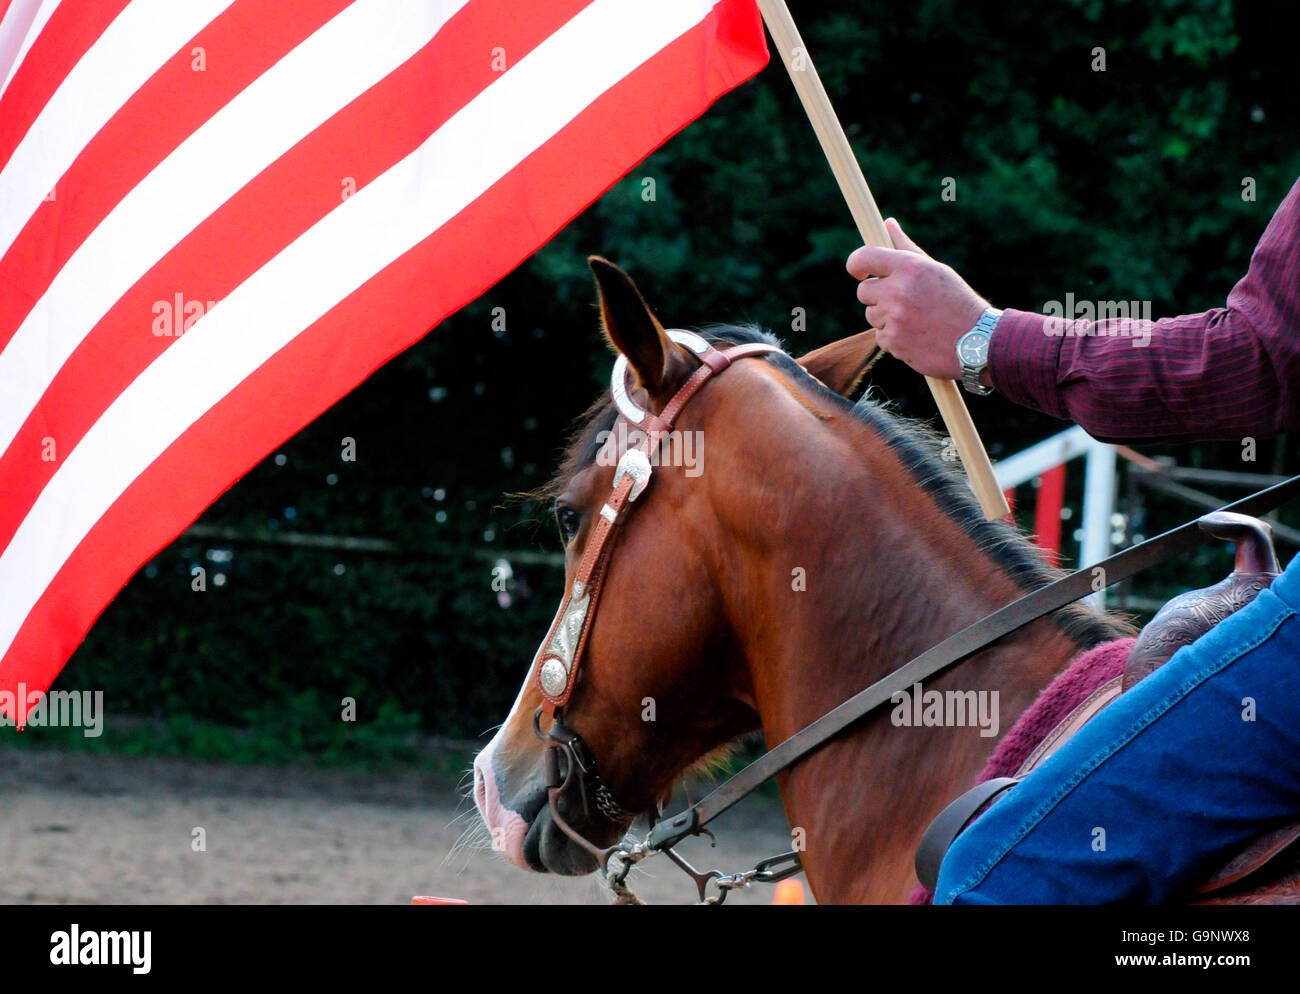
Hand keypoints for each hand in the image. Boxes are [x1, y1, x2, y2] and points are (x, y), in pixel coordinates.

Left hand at [845, 219, 989, 380]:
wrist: (977, 341)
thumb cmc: (955, 301)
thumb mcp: (934, 269)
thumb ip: (906, 248)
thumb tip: (888, 223)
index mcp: (909, 267)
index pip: (863, 257)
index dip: (856, 264)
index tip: (859, 271)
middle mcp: (898, 291)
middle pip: (863, 292)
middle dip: (877, 296)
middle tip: (902, 300)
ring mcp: (894, 319)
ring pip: (871, 315)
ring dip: (887, 318)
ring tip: (916, 319)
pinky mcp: (893, 342)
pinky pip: (881, 336)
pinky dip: (895, 337)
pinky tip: (917, 336)